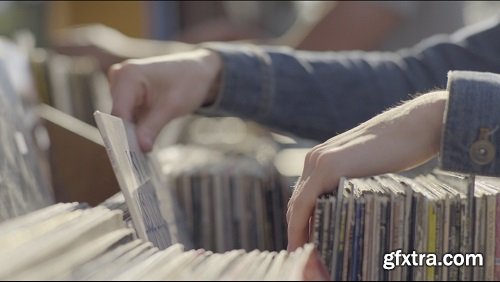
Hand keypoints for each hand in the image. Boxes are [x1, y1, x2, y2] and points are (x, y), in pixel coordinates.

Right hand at [109, 49, 221, 151]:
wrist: (198, 71)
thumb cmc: (188, 82)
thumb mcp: (172, 107)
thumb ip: (152, 127)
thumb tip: (140, 148)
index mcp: (128, 75)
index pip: (118, 112)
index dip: (122, 135)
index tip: (129, 157)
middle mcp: (119, 77)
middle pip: (117, 116)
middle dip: (127, 137)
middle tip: (137, 159)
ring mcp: (121, 85)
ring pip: (121, 118)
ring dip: (131, 135)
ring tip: (141, 153)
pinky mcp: (127, 95)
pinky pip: (127, 116)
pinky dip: (135, 129)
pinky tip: (143, 142)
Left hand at [286, 91, 447, 250]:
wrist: (415, 126)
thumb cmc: (398, 149)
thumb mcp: (364, 169)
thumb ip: (348, 184)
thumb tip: (344, 212)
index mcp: (321, 159)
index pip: (303, 197)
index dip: (300, 222)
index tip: (303, 244)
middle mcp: (314, 159)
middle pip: (297, 203)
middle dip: (297, 230)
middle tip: (301, 255)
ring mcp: (319, 161)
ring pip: (297, 206)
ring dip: (297, 231)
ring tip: (302, 255)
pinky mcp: (329, 167)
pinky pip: (305, 204)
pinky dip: (301, 226)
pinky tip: (306, 243)